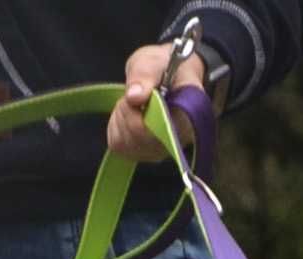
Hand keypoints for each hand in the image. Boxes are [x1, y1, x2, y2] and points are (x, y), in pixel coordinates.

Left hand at [106, 42, 205, 162]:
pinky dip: (117, 129)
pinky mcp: (147, 154)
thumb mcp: (155, 61)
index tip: (137, 93)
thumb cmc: (167, 68)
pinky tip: (128, 116)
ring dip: (121, 120)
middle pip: (137, 139)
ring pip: (126, 145)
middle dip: (126, 112)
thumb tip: (134, 96)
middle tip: (134, 94)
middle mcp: (176, 144)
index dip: (135, 113)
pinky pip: (119, 147)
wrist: (172, 76)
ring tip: (133, 104)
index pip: (154, 131)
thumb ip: (145, 75)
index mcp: (185, 120)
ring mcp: (161, 152)